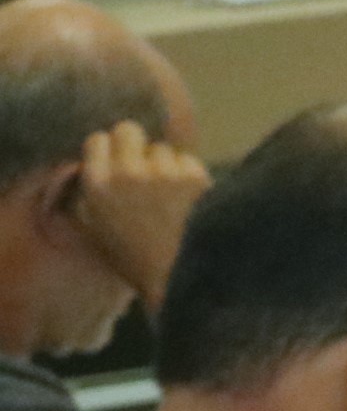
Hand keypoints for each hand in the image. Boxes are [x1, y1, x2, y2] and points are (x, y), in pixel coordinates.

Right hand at [64, 120, 207, 309]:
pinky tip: (191, 199)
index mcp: (97, 185)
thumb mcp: (97, 232)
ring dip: (166, 164)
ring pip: (162, 148)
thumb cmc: (137, 262)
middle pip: (128, 130)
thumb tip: (90, 170)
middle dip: (136, 143)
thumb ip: (90, 197)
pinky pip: (188, 161)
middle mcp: (125, 172)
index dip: (110, 149)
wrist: (182, 280)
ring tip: (172, 194)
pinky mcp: (193, 176)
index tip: (118, 161)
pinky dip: (191, 175)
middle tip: (145, 163)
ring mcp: (161, 172)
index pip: (97, 140)